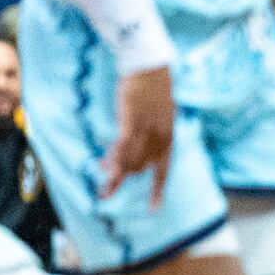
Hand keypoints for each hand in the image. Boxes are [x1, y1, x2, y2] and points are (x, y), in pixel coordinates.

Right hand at [103, 67, 175, 204]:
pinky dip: (116, 160)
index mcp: (169, 136)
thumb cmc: (150, 90)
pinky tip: (107, 171)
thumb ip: (145, 135)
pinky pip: (123, 146)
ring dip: (117, 172)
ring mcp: (148, 128)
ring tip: (105, 184)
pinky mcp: (133, 120)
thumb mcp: (154, 115)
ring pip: (132, 159)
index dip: (158, 189)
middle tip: (108, 187)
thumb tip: (129, 154)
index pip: (165, 169)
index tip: (154, 209)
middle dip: (124, 177)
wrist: (149, 65)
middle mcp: (161, 136)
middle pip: (141, 167)